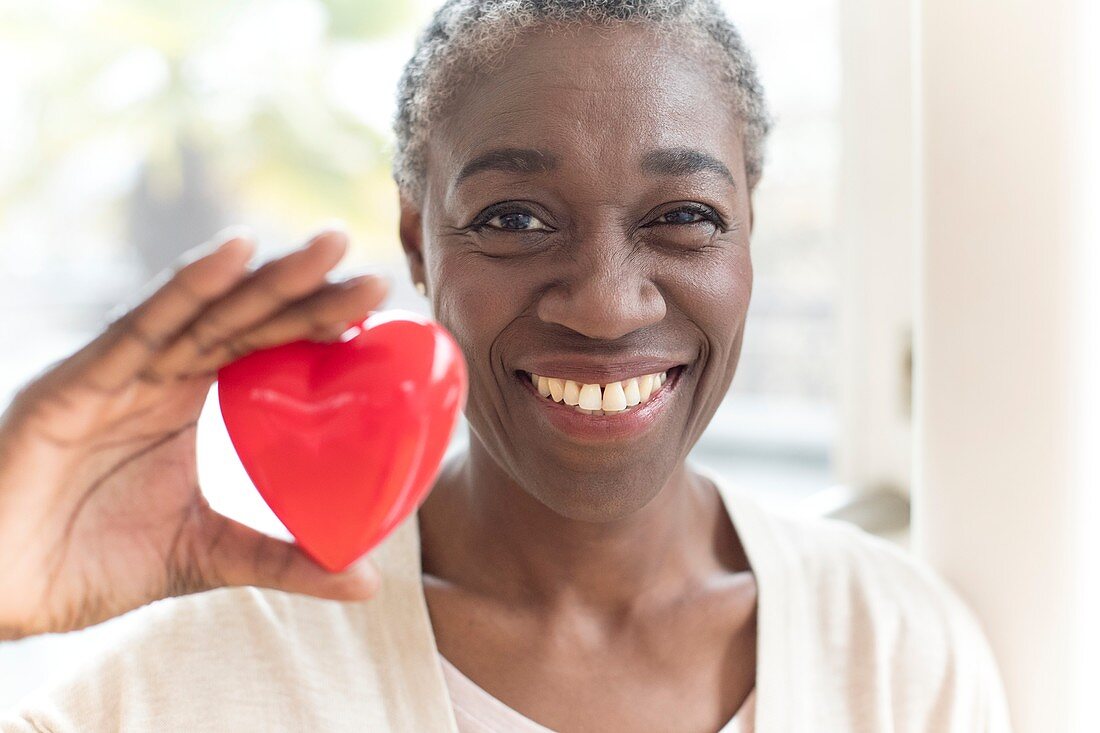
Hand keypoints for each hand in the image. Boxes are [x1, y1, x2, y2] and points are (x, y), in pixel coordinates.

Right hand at [0, 228, 387, 638]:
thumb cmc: (86, 563)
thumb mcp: (205, 556)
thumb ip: (282, 562)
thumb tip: (367, 582)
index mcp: (185, 400)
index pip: (263, 348)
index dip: (317, 326)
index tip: (377, 311)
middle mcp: (157, 374)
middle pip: (243, 320)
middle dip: (307, 292)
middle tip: (373, 276)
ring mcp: (118, 372)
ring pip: (203, 312)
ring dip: (266, 278)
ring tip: (328, 248)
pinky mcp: (75, 382)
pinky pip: (139, 327)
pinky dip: (186, 287)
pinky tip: (235, 254)